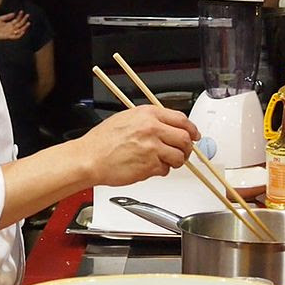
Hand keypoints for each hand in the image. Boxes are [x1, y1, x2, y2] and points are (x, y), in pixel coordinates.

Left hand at [0, 10, 30, 42]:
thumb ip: (7, 16)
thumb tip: (14, 13)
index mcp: (8, 24)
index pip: (16, 20)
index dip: (20, 16)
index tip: (22, 11)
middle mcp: (10, 29)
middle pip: (19, 24)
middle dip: (24, 20)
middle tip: (27, 15)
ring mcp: (10, 33)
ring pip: (19, 30)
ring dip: (24, 27)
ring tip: (28, 22)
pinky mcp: (8, 36)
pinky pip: (16, 37)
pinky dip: (20, 34)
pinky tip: (23, 30)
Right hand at [76, 104, 199, 185]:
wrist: (89, 158)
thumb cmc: (103, 141)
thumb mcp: (127, 118)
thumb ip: (150, 120)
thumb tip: (168, 126)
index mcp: (148, 114)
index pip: (181, 119)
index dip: (192, 129)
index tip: (195, 135)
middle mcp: (152, 129)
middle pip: (185, 138)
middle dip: (187, 148)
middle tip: (183, 152)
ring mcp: (152, 148)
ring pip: (179, 156)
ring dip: (175, 161)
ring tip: (164, 162)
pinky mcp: (150, 166)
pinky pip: (166, 170)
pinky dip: (161, 171)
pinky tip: (149, 167)